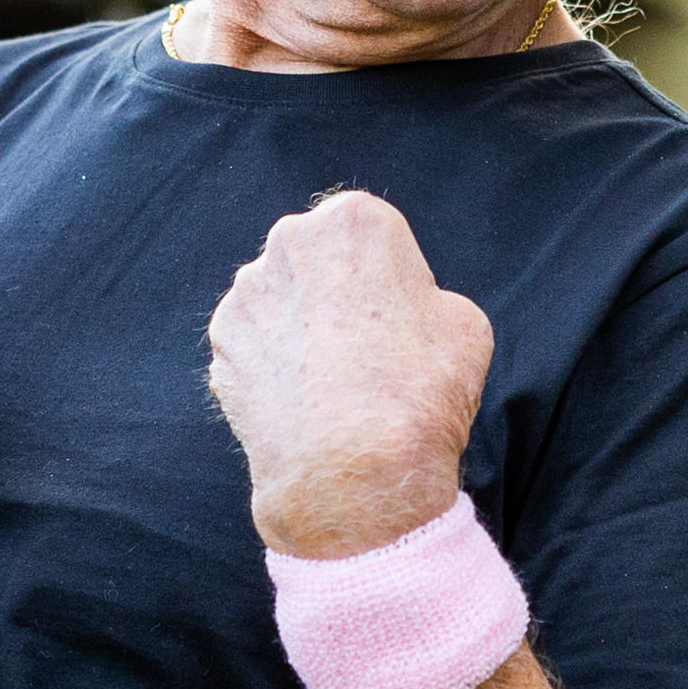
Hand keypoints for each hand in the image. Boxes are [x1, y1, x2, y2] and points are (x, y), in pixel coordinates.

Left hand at [205, 190, 494, 558]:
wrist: (353, 468)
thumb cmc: (421, 390)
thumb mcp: (466, 323)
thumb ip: (426, 296)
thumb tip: (406, 309)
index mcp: (353, 220)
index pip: (371, 234)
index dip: (391, 278)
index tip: (400, 318)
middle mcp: (289, 242)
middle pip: (318, 260)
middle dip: (336, 294)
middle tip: (365, 349)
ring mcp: (246, 293)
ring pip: (281, 301)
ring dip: (300, 329)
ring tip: (331, 384)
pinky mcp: (222, 343)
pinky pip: (254, 346)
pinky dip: (272, 367)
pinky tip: (301, 402)